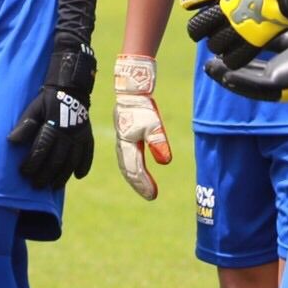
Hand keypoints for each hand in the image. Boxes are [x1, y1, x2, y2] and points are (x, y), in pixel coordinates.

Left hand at [8, 37, 97, 188]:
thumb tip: (11, 141)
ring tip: (53, 186)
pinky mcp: (88, 136)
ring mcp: (80, 136)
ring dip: (62, 176)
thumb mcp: (33, 108)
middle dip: (45, 175)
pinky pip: (88, 154)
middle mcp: (68, 134)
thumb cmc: (47, 100)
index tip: (23, 173)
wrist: (70, 88)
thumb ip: (25, 125)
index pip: (41, 151)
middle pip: (56, 160)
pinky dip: (84, 166)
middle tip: (36, 185)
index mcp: (53, 126)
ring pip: (72, 161)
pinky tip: (78, 176)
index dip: (32, 164)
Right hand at [113, 54, 173, 199]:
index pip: (135, 170)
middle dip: (139, 184)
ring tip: (146, 188)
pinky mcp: (125, 138)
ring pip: (126, 165)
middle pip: (128, 171)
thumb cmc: (142, 107)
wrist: (130, 91)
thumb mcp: (154, 124)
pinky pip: (127, 158)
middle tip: (151, 195)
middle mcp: (122, 145)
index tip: (153, 195)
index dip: (144, 184)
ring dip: (136, 178)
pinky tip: (140, 172)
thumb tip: (165, 162)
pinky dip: (133, 168)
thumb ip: (159, 142)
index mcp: (127, 144)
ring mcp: (122, 142)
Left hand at [181, 0, 287, 70]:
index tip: (187, 4)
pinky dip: (231, 59)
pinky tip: (231, 56)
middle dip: (197, 29)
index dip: (189, 0)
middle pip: (198, 27)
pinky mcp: (253, 41)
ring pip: (214, 45)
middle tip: (201, 30)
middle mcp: (227, 10)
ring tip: (219, 43)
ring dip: (215, 45)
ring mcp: (239, 27)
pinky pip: (234, 58)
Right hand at [206, 29, 287, 102]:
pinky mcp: (279, 88)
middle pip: (243, 79)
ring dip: (226, 77)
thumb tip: (251, 26)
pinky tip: (225, 73)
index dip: (230, 64)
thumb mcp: (286, 40)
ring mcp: (277, 87)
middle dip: (224, 72)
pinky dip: (239, 81)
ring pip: (245, 84)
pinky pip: (254, 86)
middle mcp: (275, 82)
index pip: (249, 70)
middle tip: (206, 63)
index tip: (214, 55)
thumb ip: (270, 39)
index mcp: (276, 72)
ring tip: (210, 68)